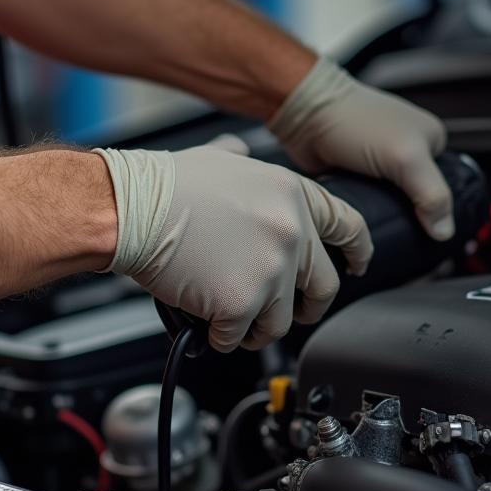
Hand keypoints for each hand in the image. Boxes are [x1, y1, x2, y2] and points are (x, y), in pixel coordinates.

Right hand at [94, 140, 372, 351]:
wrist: (133, 208)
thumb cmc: (166, 185)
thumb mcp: (221, 158)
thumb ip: (245, 162)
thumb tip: (241, 153)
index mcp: (292, 194)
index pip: (348, 227)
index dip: (357, 251)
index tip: (356, 266)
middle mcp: (291, 231)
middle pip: (323, 285)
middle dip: (308, 306)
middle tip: (293, 312)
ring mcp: (271, 269)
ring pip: (281, 320)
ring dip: (259, 327)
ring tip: (237, 324)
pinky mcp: (242, 301)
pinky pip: (240, 335)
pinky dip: (224, 337)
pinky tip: (209, 327)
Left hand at [268, 57, 453, 240]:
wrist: (305, 115)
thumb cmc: (356, 123)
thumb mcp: (406, 158)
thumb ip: (431, 194)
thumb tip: (444, 231)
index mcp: (430, 139)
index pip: (444, 186)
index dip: (437, 211)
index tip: (427, 236)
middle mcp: (407, 149)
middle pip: (416, 196)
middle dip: (409, 215)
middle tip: (402, 237)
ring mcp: (380, 162)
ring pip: (390, 201)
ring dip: (384, 214)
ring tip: (380, 233)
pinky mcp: (356, 173)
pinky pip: (368, 200)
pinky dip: (365, 210)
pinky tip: (362, 221)